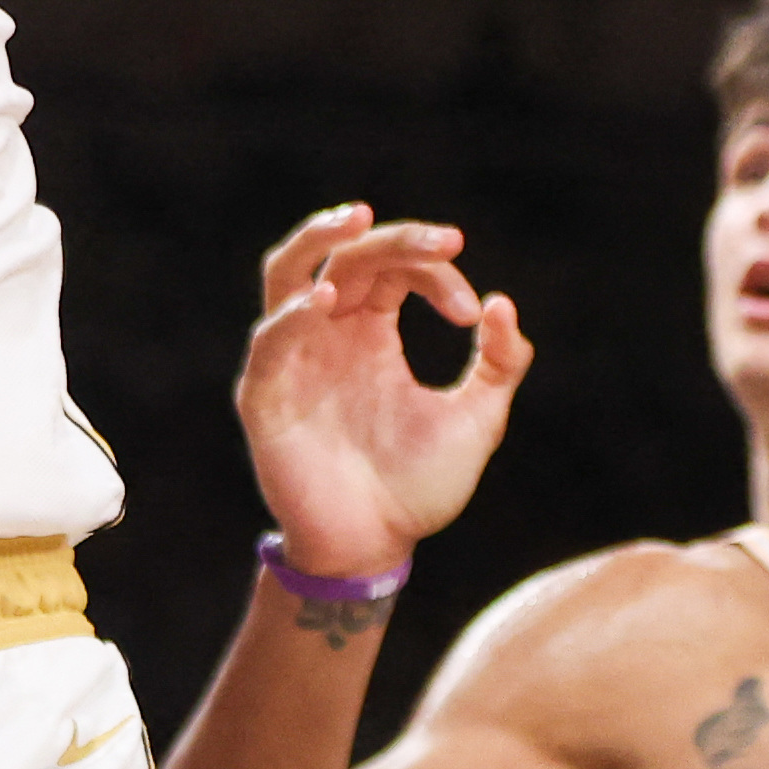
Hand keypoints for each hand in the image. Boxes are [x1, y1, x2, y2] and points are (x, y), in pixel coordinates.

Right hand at [234, 203, 531, 585]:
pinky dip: (294, 317)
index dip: (435, 272)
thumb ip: (499, 365)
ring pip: (285, 274)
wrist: (375, 549)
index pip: (394, 268)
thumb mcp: (476, 420)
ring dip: (315, 240)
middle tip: (443, 240)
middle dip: (393, 239)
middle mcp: (328, 333)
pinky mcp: (265, 397)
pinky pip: (270, 343)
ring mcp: (292, 359)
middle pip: (344, 255)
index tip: (471, 313)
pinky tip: (327, 303)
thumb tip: (503, 305)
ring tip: (355, 219)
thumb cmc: (418, 486)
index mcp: (372, 331)